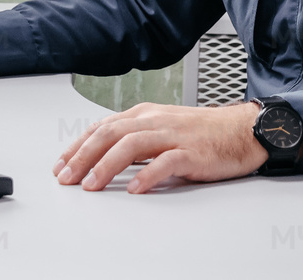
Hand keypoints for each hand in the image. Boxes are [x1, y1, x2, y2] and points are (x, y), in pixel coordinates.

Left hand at [53, 102, 267, 193]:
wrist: (241, 131)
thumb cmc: (202, 133)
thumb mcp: (162, 128)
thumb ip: (135, 138)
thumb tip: (101, 156)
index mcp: (145, 114)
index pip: (102, 127)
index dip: (78, 146)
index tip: (61, 164)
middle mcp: (156, 120)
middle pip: (110, 133)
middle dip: (83, 156)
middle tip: (66, 178)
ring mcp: (174, 135)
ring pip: (132, 145)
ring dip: (107, 165)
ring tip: (91, 185)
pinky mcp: (192, 152)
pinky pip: (166, 162)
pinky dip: (148, 175)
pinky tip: (135, 188)